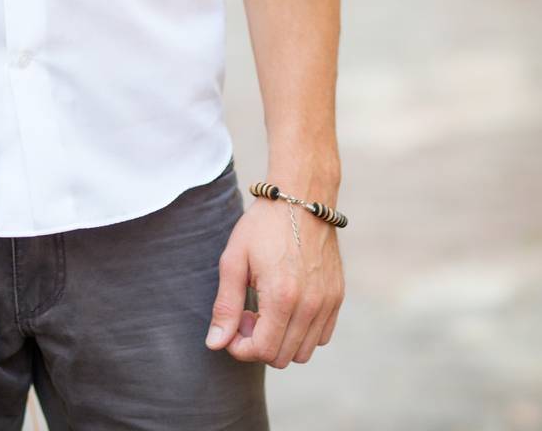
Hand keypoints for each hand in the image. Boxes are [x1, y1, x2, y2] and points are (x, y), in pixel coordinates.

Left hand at [204, 197, 345, 366]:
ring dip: (281, 341)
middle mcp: (310, 305)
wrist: (301, 197)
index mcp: (282, 297)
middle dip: (258, 344)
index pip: (262, 351)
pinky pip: (321, 336)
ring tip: (267, 311)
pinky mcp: (337, 297)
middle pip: (282, 357)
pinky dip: (302, 333)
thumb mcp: (234, 259)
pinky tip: (287, 307)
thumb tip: (215, 343)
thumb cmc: (263, 225)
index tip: (233, 324)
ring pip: (303, 352)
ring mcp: (327, 303)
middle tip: (247, 314)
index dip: (240, 347)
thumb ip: (226, 305)